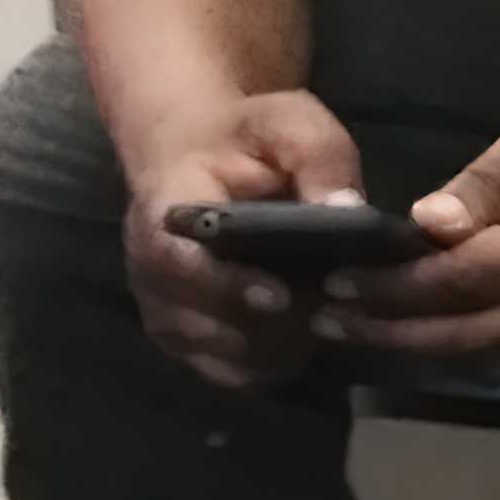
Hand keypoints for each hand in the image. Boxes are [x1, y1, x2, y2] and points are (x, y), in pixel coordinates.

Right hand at [125, 89, 362, 390]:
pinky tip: (305, 332)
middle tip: (329, 305)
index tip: (283, 296)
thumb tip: (349, 210)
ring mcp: (164, 311)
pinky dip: (270, 361)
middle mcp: (150, 273)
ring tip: (324, 313)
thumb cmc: (249, 138)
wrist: (202, 156)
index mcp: (165, 215)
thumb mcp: (290, 127)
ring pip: (223, 357)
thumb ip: (319, 161)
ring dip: (278, 345)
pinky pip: (230, 372)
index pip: (180, 265)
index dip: (229, 288)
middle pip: (204, 325)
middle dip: (272, 324)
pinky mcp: (185, 338)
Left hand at [315, 88, 499, 376]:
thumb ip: (492, 179)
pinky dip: (463, 358)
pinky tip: (420, 345)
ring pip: (488, 359)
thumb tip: (427, 224)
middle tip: (325, 320)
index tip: (338, 281)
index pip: (463, 279)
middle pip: (467, 334)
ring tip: (355, 338)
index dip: (395, 287)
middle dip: (390, 331)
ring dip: (418, 354)